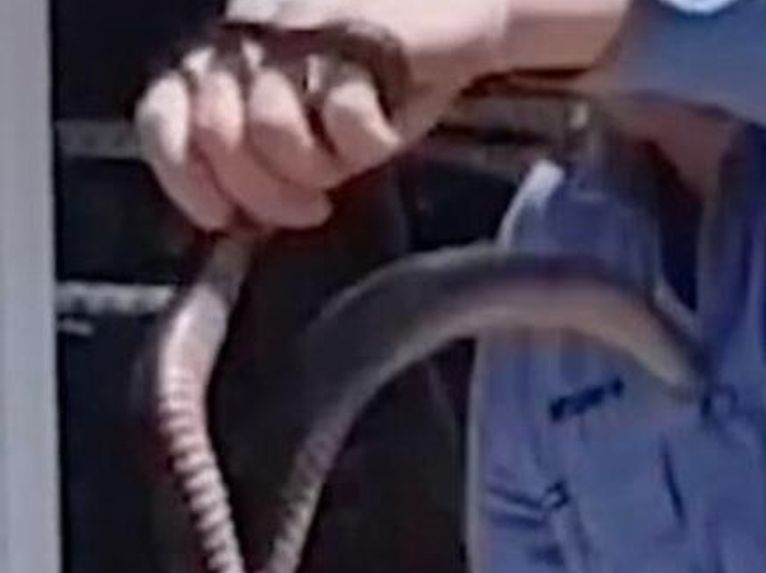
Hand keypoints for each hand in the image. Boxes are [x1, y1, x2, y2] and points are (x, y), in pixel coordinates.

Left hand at [134, 0, 510, 230]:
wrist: (462, 9)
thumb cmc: (386, 71)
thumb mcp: (312, 113)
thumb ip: (264, 146)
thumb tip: (239, 215)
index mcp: (230, 51)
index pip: (165, 114)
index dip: (185, 178)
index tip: (225, 219)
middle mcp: (255, 35)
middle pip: (218, 133)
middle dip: (263, 192)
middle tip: (309, 207)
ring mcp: (304, 31)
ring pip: (271, 129)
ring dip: (315, 169)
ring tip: (347, 170)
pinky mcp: (360, 35)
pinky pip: (343, 115)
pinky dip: (368, 140)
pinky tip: (387, 128)